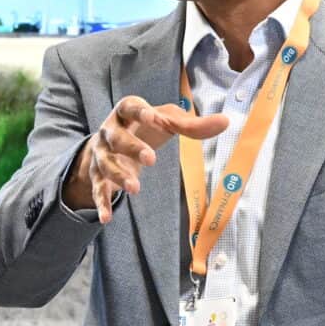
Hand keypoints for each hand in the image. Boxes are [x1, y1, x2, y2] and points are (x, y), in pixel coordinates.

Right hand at [66, 95, 229, 221]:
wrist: (110, 141)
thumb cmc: (145, 126)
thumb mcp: (167, 121)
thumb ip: (193, 125)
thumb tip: (226, 122)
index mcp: (126, 112)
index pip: (130, 107)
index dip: (140, 112)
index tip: (153, 118)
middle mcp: (108, 132)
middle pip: (116, 138)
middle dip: (132, 147)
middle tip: (151, 158)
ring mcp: (101, 154)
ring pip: (106, 165)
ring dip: (119, 176)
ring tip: (136, 189)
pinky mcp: (98, 176)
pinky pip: (98, 190)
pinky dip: (102, 204)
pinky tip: (107, 218)